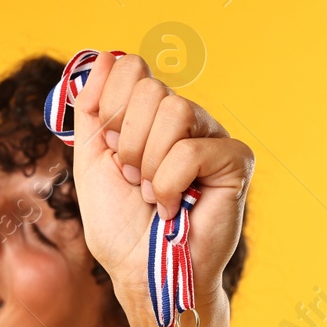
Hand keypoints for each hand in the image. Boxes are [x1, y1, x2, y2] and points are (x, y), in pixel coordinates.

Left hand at [70, 53, 254, 310]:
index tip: (109, 147)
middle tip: (133, 178)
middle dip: (127, 142)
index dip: (109, 106)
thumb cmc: (119, 223)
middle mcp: (185, 118)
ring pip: (174, 111)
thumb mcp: (91, 159)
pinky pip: (192, 150)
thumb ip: (91, 108)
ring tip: (152, 194)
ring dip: (148, 164)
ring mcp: (212, 136)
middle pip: (150, 89)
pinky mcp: (235, 160)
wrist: (140, 270)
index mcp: (150, 113)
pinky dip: (169, 185)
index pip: (131, 68)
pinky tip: (174, 207)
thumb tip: (103, 55)